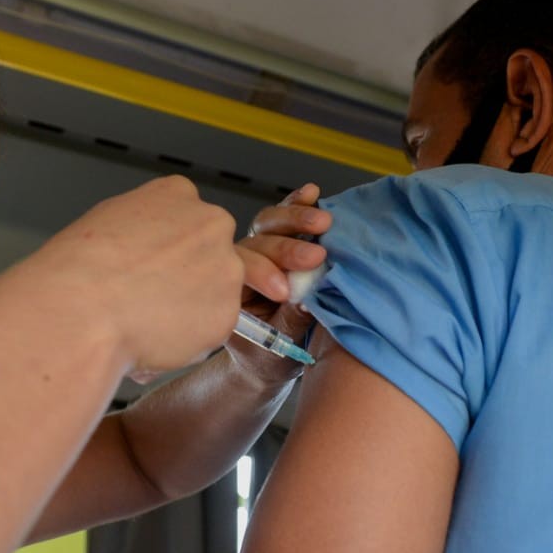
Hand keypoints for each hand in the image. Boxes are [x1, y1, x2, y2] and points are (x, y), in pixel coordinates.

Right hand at [24, 176, 242, 372]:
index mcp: (177, 194)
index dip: (169, 249)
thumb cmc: (81, 270)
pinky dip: (191, 339)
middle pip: (211, 253)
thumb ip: (143, 225)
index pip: (190, 219)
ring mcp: (225, 268)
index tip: (153, 265)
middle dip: (189, 275)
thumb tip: (148, 243)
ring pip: (216, 293)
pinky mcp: (227, 312)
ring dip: (192, 307)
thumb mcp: (107, 220)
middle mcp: (211, 224)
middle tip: (153, 295)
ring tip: (149, 318)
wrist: (82, 311)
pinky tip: (158, 336)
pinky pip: (213, 328)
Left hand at [228, 183, 331, 383]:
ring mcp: (259, 250)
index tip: (286, 290)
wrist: (265, 359)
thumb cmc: (266, 356)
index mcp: (229, 291)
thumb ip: (291, 323)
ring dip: (295, 219)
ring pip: (268, 225)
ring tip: (323, 221)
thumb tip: (309, 302)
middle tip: (315, 256)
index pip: (241, 270)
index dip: (265, 274)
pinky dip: (297, 204)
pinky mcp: (280, 240)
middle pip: (256, 242)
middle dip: (287, 248)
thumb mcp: (276, 349)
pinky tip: (312, 193)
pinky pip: (283, 219)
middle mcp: (240, 264)